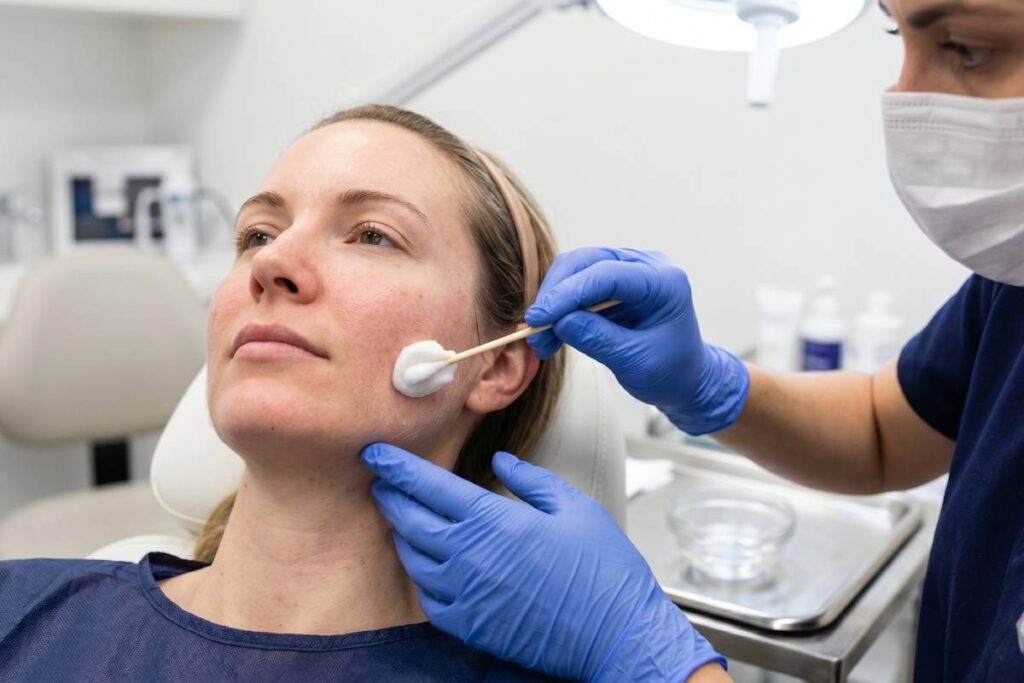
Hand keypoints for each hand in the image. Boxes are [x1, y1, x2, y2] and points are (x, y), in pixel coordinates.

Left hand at [362, 443, 725, 681]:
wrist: (615, 635)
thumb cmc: (602, 570)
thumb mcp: (574, 507)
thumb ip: (531, 480)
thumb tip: (500, 462)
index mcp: (494, 520)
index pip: (428, 485)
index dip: (396, 467)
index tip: (376, 453)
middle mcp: (469, 556)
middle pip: (409, 519)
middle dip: (390, 495)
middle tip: (381, 481)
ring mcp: (466, 595)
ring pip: (413, 558)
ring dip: (402, 534)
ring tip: (402, 519)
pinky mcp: (470, 627)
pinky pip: (429, 599)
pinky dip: (423, 577)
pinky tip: (429, 566)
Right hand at [525, 247, 748, 434]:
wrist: (686, 379)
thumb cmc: (671, 372)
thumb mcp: (635, 361)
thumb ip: (598, 339)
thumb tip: (559, 321)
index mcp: (663, 282)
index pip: (607, 274)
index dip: (568, 293)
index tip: (539, 317)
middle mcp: (646, 266)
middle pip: (587, 262)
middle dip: (556, 293)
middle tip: (533, 327)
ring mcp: (629, 270)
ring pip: (577, 270)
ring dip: (554, 301)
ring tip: (540, 339)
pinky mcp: (614, 283)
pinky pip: (578, 284)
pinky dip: (561, 308)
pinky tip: (550, 334)